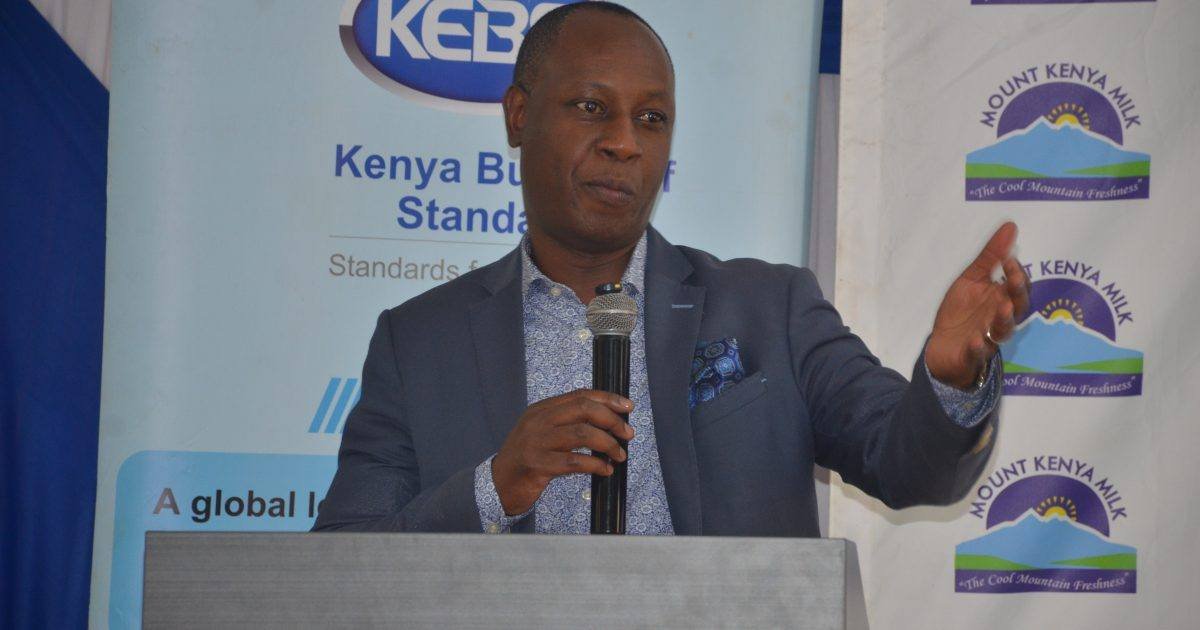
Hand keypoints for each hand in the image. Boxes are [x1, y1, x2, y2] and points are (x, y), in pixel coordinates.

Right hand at [491, 390, 634, 515]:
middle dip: (612, 420)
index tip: (627, 407)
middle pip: (584, 409)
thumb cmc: (527, 459)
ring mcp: (536, 442)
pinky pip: (575, 461)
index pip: (579, 395)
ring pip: (582, 434)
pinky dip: (596, 465)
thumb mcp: (541, 432)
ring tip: (619, 455)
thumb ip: (566, 423)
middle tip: (628, 434)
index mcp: (541, 410)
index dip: (607, 399)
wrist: (498, 485)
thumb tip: (608, 422)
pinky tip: (605, 470)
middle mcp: (538, 421)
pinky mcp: (537, 465)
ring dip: (608, 444)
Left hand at [926, 222, 1030, 388]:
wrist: (942, 346)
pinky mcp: (972, 355)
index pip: (1018, 287)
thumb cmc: (961, 311)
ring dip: (1003, 320)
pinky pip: (978, 354)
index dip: (1016, 274)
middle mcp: (999, 319)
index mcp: (1001, 299)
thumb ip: (990, 256)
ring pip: (1002, 331)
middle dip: (1017, 294)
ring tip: (1003, 308)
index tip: (1009, 260)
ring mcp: (988, 338)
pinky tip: (975, 341)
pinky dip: (978, 348)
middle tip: (1013, 280)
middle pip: (1017, 307)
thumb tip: (1010, 226)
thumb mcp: (971, 280)